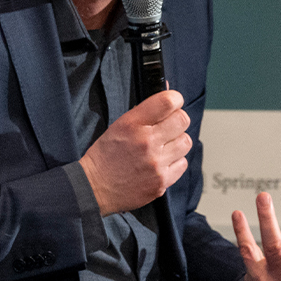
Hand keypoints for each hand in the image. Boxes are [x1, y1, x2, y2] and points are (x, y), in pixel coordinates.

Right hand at [80, 90, 191, 214]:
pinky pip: (182, 163)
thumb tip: (170, 93)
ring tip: (164, 146)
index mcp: (133, 124)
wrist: (94, 187)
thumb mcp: (119, 125)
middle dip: (177, 120)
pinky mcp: (162, 182)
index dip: (175, 99)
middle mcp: (147, 142)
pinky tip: (161, 162)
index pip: (168, 102)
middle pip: (183, 120)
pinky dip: (175, 162)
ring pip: (186, 142)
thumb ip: (146, 110)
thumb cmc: (105, 155)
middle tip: (168, 126)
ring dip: (177, 142)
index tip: (173, 103)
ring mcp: (156, 164)